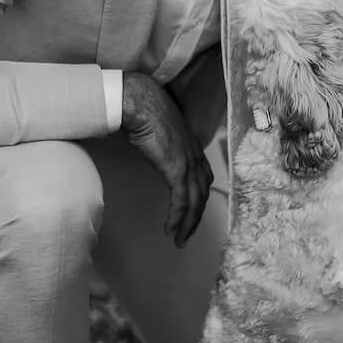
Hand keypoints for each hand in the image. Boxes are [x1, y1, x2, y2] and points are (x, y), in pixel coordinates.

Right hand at [120, 71, 213, 245]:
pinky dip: (177, 218)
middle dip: (195, 218)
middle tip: (186, 236)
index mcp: (192, 147)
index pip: (203, 180)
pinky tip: (171, 229)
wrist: (139, 102)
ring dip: (187, 224)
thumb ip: (164, 143)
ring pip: (194, 202)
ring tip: (179, 240)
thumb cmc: (144, 111)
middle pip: (202, 194)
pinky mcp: (176, 169)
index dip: (198, 199)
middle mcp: (195, 156)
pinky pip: (181, 201)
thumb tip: (155, 147)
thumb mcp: (160, 130)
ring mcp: (188, 163)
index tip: (191, 214)